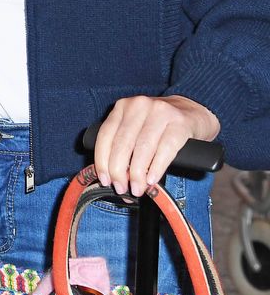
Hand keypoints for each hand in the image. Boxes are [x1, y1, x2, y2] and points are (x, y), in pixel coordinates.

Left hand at [93, 95, 219, 197]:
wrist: (192, 111)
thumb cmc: (160, 124)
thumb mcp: (137, 127)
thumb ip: (125, 145)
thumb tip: (115, 177)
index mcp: (122, 106)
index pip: (105, 135)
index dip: (102, 160)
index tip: (104, 180)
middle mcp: (138, 106)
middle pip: (122, 143)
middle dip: (118, 171)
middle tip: (121, 188)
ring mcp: (160, 112)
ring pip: (142, 147)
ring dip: (137, 173)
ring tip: (137, 188)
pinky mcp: (180, 123)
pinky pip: (165, 149)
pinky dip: (156, 167)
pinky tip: (152, 179)